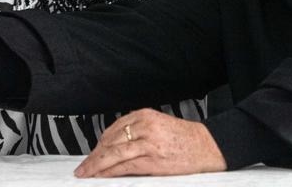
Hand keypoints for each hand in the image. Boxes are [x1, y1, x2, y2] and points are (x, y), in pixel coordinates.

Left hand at [74, 108, 226, 176]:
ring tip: (86, 174)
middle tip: (83, 167)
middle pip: (110, 142)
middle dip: (94, 156)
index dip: (99, 144)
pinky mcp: (153, 160)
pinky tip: (102, 176)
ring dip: (96, 166)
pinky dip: (110, 172)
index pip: (113, 129)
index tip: (91, 153)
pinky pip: (125, 166)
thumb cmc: (186, 139)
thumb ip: (139, 132)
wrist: (208, 146)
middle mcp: (145, 126)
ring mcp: (148, 143)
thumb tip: (115, 148)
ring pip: (113, 155)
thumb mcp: (160, 126)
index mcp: (146, 115)